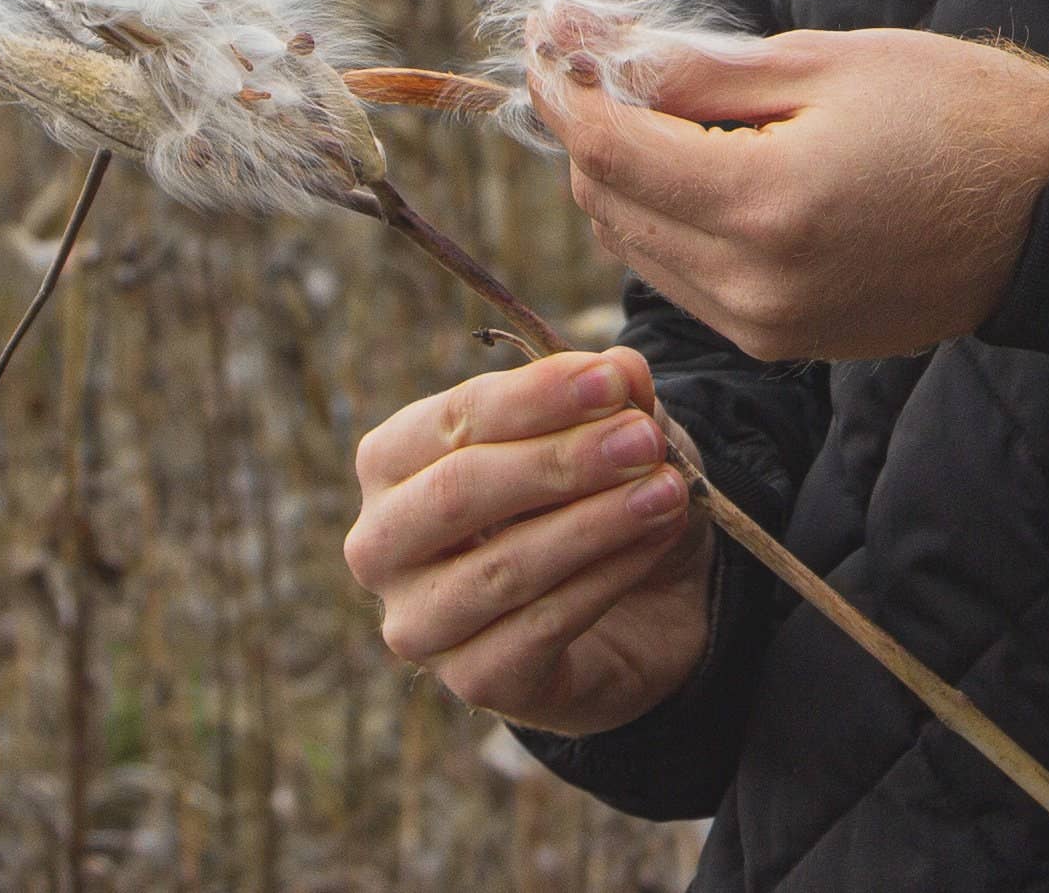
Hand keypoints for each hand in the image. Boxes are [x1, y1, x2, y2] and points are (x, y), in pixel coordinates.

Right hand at [343, 348, 715, 733]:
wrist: (634, 610)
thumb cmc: (589, 499)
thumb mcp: (609, 432)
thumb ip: (611, 398)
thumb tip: (623, 367)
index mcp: (393, 462)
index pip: (453, 418)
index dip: (535, 396)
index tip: (612, 379)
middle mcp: (382, 544)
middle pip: (459, 491)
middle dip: (559, 461)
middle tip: (642, 440)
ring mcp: (420, 622)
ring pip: (502, 568)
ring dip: (594, 522)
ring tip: (666, 490)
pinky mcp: (475, 682)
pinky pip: (540, 627)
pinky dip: (606, 577)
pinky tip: (656, 539)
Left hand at [535, 28, 1048, 360]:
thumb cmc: (953, 115)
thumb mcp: (821, 63)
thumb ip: (689, 65)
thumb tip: (587, 41)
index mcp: (765, 206)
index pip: (608, 148)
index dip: (563, 88)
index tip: (546, 38)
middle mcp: (749, 285)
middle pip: (605, 199)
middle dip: (585, 125)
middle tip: (596, 60)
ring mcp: (760, 325)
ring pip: (629, 243)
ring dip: (617, 174)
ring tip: (651, 107)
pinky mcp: (774, 341)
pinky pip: (675, 276)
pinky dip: (660, 218)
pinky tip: (692, 166)